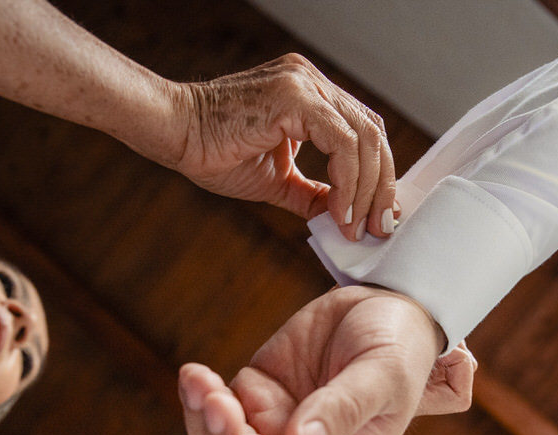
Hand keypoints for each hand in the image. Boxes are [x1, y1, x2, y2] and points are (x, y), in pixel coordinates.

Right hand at [176, 54, 395, 240]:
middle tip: (380, 228)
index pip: (363, 131)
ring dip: (367, 190)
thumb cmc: (215, 152)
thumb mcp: (277, 180)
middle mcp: (312, 82)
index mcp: (310, 95)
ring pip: (364, 138)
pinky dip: (348, 181)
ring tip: (356, 226)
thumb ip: (313, 194)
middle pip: (372, 133)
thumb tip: (343, 218)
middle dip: (382, 186)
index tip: (378, 217)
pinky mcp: (296, 96)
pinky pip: (342, 142)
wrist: (176, 134)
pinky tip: (339, 212)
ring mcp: (305, 84)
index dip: (378, 176)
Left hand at [178, 287, 474, 434]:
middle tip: (216, 403)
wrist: (382, 305)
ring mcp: (272, 426)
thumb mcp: (384, 372)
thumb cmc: (397, 345)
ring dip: (204, 420)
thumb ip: (345, 408)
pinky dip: (196, 395)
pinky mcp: (253, 394)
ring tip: (200, 382)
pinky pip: (212, 409)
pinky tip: (193, 374)